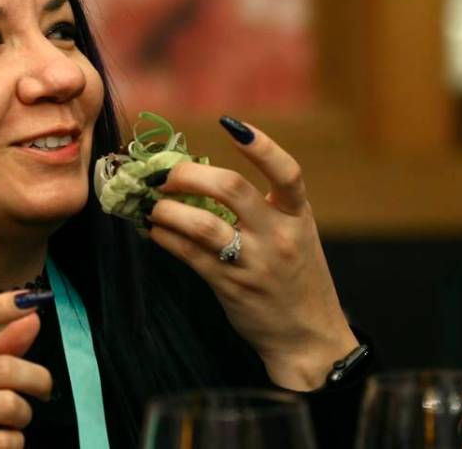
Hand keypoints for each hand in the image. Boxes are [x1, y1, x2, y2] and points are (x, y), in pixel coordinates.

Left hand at [146, 118, 357, 390]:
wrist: (309, 337)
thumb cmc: (295, 278)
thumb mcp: (293, 235)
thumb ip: (262, 207)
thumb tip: (198, 178)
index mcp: (297, 215)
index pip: (286, 172)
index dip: (261, 146)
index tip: (231, 124)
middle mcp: (278, 235)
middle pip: (231, 189)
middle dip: (189, 175)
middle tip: (167, 177)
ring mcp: (254, 262)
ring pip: (203, 224)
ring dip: (168, 210)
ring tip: (153, 206)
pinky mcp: (231, 286)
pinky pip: (190, 255)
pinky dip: (166, 237)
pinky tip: (156, 231)